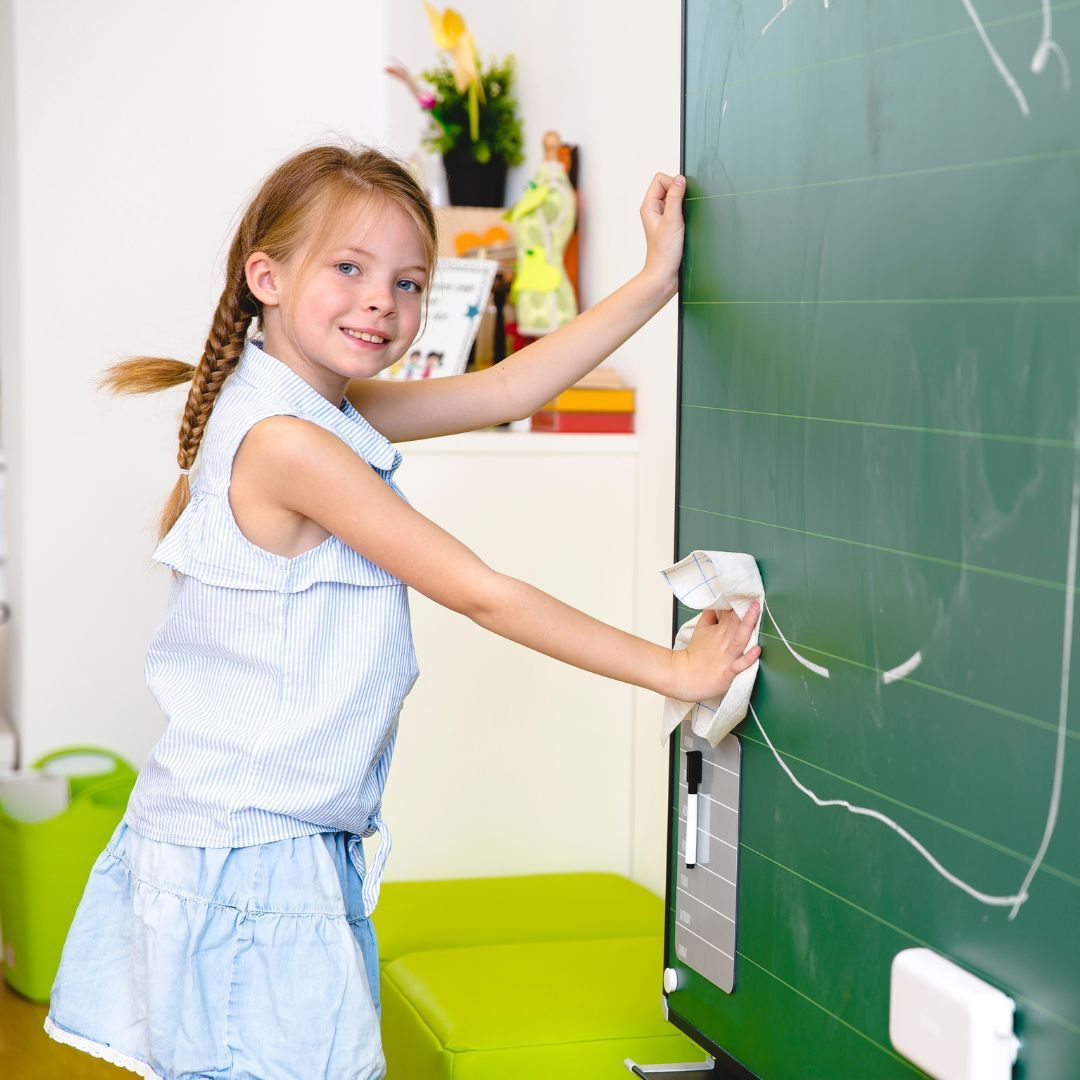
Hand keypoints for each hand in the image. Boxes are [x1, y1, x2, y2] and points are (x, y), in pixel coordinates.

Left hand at [639, 172, 685, 299]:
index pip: (660, 179)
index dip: (672, 182)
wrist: (665, 275)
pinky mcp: (671, 226)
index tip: (681, 195)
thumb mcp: (672, 221)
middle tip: (683, 209)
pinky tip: (688, 224)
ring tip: (684, 219)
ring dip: (684, 204)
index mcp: (649, 206)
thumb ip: (675, 198)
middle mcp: (655, 210)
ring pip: (676, 199)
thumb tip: (680, 179)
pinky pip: (680, 210)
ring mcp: (663, 218)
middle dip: (679, 192)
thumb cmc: (664, 253)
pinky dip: (686, 213)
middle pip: (668, 187)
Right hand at [670, 603, 760, 701]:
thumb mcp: (700, 629)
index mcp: (719, 630)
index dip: (739, 601)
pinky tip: (757, 650)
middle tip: (755, 594)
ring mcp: (726, 657)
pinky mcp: (727, 673)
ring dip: (748, 624)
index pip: (730, 612)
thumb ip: (709, 616)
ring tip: (755, 610)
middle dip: (746, 608)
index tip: (748, 589)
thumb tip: (716, 603)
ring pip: (740, 639)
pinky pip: (739, 665)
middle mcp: (724, 641)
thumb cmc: (694, 654)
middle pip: (736, 621)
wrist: (683, 676)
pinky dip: (748, 659)